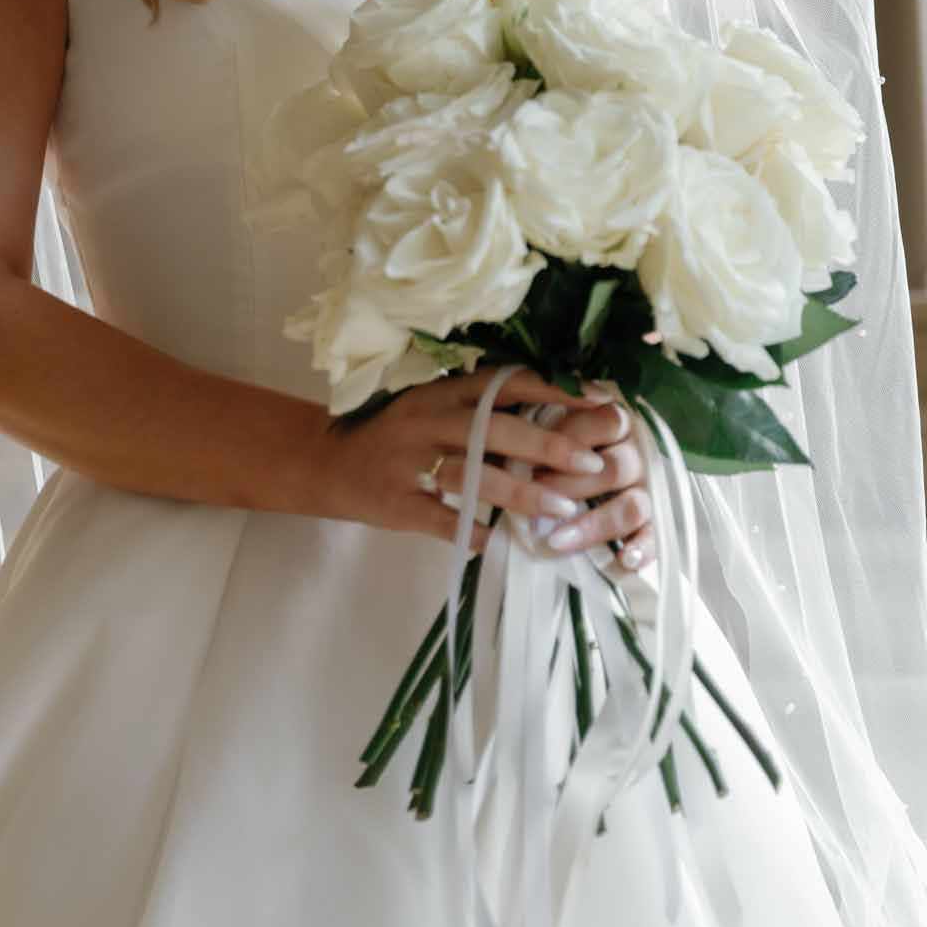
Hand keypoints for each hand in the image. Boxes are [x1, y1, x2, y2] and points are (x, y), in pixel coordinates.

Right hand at [314, 364, 631, 555]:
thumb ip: (482, 410)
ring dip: (522, 495)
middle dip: (549, 448)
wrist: (329, 461)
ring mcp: (410, 460)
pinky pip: (440, 518)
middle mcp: (429, 419)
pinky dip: (472, 531)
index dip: (552, 390)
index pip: (506, 383)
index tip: (596, 400)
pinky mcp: (395, 500)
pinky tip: (501, 543)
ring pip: (473, 475)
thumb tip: (555, 416)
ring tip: (562, 510)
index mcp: (444, 393)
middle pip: (496, 429)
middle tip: (592, 464)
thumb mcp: (435, 408)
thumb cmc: (398, 435)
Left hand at [529, 384, 656, 576]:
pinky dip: (642, 550)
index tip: (534, 455)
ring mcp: (648, 492)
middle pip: (615, 468)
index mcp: (618, 425)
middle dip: (570, 487)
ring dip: (594, 525)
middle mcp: (638, 456)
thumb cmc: (558, 452)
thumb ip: (546, 434)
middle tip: (533, 501)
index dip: (569, 439)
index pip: (605, 423)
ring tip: (556, 541)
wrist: (592, 480)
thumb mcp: (552, 433)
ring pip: (633, 506)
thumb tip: (518, 453)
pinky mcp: (654, 525)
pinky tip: (623, 561)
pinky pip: (655, 538)